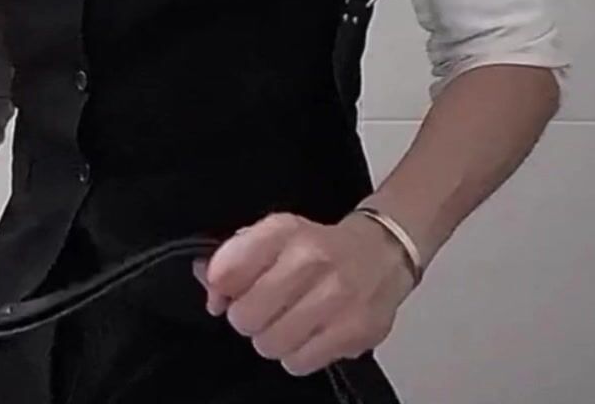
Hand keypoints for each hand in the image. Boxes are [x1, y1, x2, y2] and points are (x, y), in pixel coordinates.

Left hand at [192, 212, 416, 375]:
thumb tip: (211, 292)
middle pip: (244, 317)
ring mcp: (336, 297)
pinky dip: (298, 354)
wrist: (382, 253)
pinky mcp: (355, 330)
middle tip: (265, 310)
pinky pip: (299, 362)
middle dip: (248, 318)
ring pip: (269, 344)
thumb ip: (233, 260)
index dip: (220, 289)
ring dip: (273, 339)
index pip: (227, 271)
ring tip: (289, 322)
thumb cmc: (320, 248)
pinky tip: (310, 334)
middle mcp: (311, 259)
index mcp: (285, 231)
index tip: (229, 291)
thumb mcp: (273, 237)